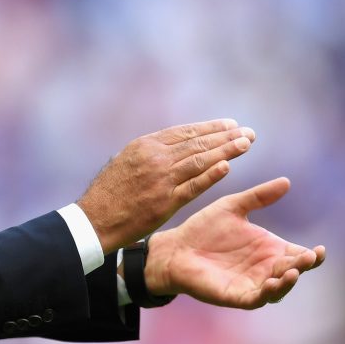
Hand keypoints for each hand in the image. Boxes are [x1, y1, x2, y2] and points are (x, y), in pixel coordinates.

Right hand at [77, 119, 254, 253]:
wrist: (95, 218)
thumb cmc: (109, 191)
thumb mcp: (125, 160)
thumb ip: (150, 153)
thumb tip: (172, 145)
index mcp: (145, 145)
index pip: (185, 132)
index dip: (210, 127)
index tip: (231, 125)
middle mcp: (155, 158)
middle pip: (197, 143)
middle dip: (225, 137)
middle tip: (249, 133)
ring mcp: (161, 179)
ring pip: (199, 161)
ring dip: (225, 151)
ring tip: (246, 144)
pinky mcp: (165, 202)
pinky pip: (193, 186)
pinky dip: (210, 176)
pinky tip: (227, 167)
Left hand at [145, 177, 325, 307]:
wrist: (176, 247)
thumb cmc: (204, 228)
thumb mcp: (233, 207)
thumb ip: (259, 196)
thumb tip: (286, 181)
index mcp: (269, 248)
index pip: (298, 254)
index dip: (313, 256)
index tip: (320, 250)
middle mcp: (265, 268)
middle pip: (293, 271)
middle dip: (302, 266)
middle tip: (309, 257)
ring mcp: (253, 284)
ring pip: (279, 288)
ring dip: (288, 282)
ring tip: (292, 271)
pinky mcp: (236, 295)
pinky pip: (257, 298)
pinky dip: (267, 293)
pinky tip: (270, 283)